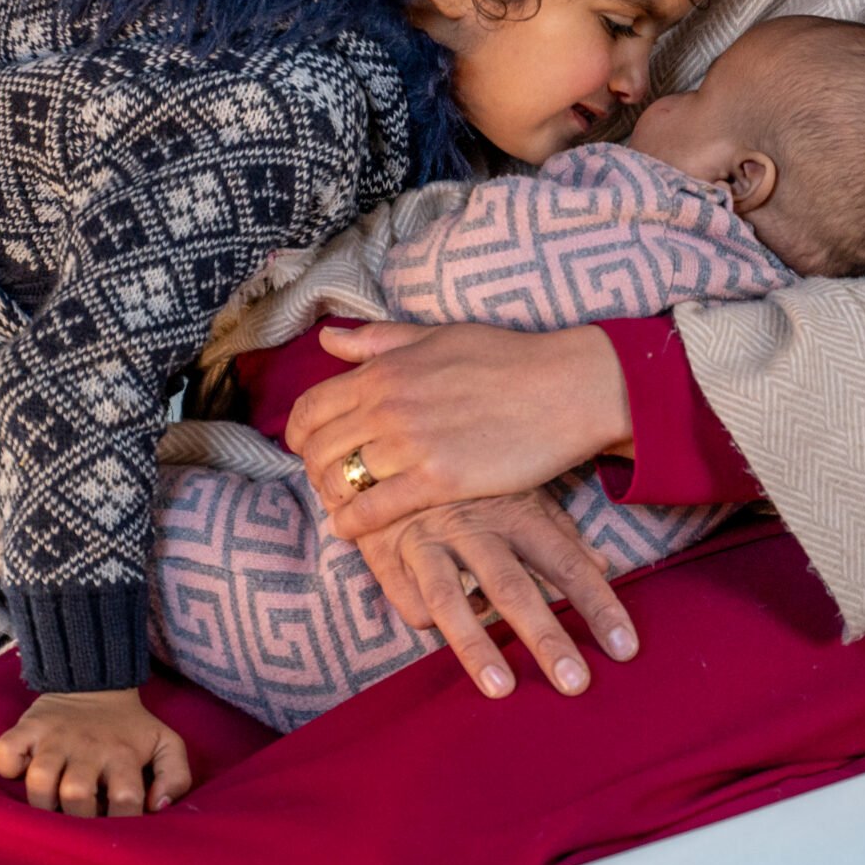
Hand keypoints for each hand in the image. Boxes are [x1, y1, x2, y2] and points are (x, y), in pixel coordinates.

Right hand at [0, 688, 192, 817]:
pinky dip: (8, 766)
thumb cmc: (129, 727)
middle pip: (77, 796)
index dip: (121, 818)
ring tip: (53, 802)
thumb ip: (175, 776)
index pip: (125, 799)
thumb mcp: (166, 743)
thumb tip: (157, 806)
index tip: (116, 819)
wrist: (96, 681)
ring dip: (43, 802)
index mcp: (123, 754)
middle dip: (79, 816)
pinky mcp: (27, 728)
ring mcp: (54, 738)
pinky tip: (22, 771)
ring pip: (39, 781)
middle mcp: (88, 747)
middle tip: (82, 813)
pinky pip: (6, 751)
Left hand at [285, 322, 632, 538]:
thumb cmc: (507, 358)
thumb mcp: (438, 336)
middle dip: (314, 470)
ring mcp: (411, 444)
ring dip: (334, 498)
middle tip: (329, 483)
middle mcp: (388, 405)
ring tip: (344, 506)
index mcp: (385, 369)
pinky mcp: (438, 480)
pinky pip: (374, 509)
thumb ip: (380, 340)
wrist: (565, 387)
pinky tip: (353, 529)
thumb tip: (329, 342)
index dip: (299, 434)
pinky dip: (353, 524)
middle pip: (318, 449)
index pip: (310, 407)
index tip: (309, 448)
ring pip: (341, 481)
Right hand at [358, 490, 638, 696]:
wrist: (389, 448)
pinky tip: (445, 631)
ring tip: (502, 689)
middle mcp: (474, 528)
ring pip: (450, 601)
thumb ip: (559, 531)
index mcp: (516, 512)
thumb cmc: (470, 479)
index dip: (598, 605)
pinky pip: (412, 603)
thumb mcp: (518, 491)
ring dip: (476, 647)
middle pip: (515, 588)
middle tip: (576, 683)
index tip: (625, 648)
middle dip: (546, 638)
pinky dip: (429, 623)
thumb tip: (603, 567)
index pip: (567, 563)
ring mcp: (428, 543)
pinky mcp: (387, 557)